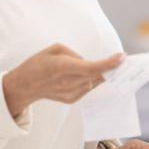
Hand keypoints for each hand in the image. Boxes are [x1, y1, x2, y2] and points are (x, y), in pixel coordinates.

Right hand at [3, 43, 124, 116]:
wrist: (25, 86)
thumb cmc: (38, 63)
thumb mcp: (54, 48)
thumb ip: (74, 54)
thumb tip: (87, 62)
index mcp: (64, 67)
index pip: (92, 67)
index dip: (109, 63)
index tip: (122, 57)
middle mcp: (69, 82)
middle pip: (97, 75)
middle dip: (111, 67)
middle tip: (123, 59)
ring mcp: (71, 93)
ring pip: (93, 80)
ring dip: (97, 73)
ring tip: (92, 65)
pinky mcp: (72, 99)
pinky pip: (87, 86)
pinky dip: (88, 79)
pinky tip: (78, 75)